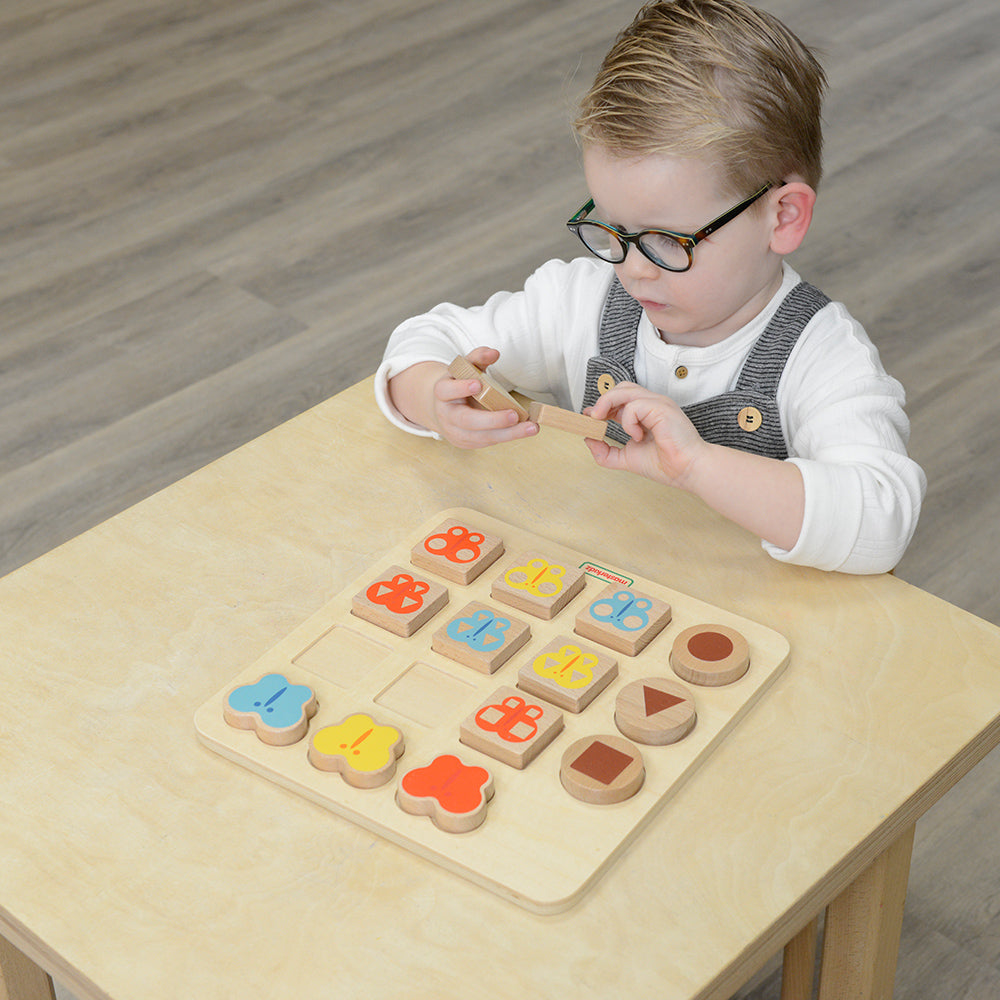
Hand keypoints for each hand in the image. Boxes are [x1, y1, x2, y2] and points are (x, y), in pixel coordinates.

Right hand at [390, 347, 536, 448]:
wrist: (445, 409)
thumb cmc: (459, 385)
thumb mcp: (465, 369)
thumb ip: (478, 358)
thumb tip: (494, 353)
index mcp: (442, 393)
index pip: (446, 390)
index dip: (460, 388)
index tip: (478, 384)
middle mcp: (447, 415)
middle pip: (466, 420)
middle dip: (491, 419)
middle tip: (514, 415)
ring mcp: (456, 432)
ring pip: (482, 436)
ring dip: (508, 433)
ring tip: (531, 427)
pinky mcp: (468, 443)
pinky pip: (489, 441)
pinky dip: (508, 436)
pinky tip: (525, 429)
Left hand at [586, 382, 804, 549]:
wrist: (688, 471)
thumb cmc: (666, 465)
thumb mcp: (627, 458)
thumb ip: (606, 452)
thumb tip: (587, 440)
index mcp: (647, 413)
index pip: (620, 398)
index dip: (602, 405)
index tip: (590, 417)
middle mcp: (653, 404)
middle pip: (621, 388)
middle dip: (602, 401)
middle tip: (593, 418)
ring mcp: (658, 403)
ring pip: (624, 390)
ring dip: (607, 405)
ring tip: (603, 421)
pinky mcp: (661, 408)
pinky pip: (634, 405)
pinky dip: (628, 421)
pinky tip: (637, 436)